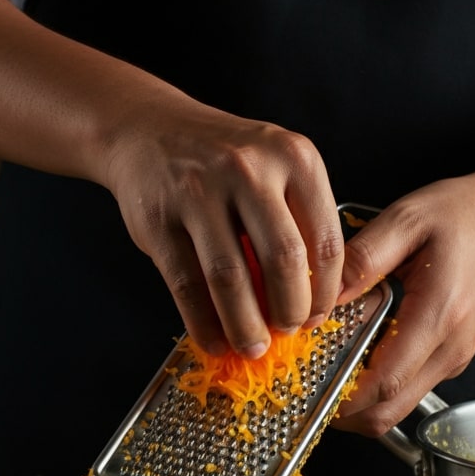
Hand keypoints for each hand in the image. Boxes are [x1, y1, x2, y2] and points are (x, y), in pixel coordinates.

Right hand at [102, 93, 344, 357]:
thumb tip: (313, 301)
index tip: (317, 316)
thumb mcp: (274, 170)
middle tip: (287, 330)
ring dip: (245, 325)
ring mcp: (199, 191)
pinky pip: (187, 285)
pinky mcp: (159, 219)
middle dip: (290, 310)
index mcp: (295, 158)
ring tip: (252, 346)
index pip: (326, 241)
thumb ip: (298, 223)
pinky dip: (203, 323)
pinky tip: (214, 341)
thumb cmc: (223, 161)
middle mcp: (249, 169)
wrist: (148, 129)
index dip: (325, 292)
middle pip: (283, 261)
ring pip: (231, 278)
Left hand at [332, 174, 474, 435]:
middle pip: (391, 410)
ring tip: (329, 373)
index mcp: (439, 314)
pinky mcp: (451, 359)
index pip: (387, 380)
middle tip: (310, 390)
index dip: (345, 398)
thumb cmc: (465, 215)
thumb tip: (325, 295)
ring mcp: (454, 358)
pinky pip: (409, 389)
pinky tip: (358, 358)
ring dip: (361, 402)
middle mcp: (451, 347)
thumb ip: (362, 257)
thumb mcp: (407, 219)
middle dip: (347, 413)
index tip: (311, 392)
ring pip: (399, 406)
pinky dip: (379, 387)